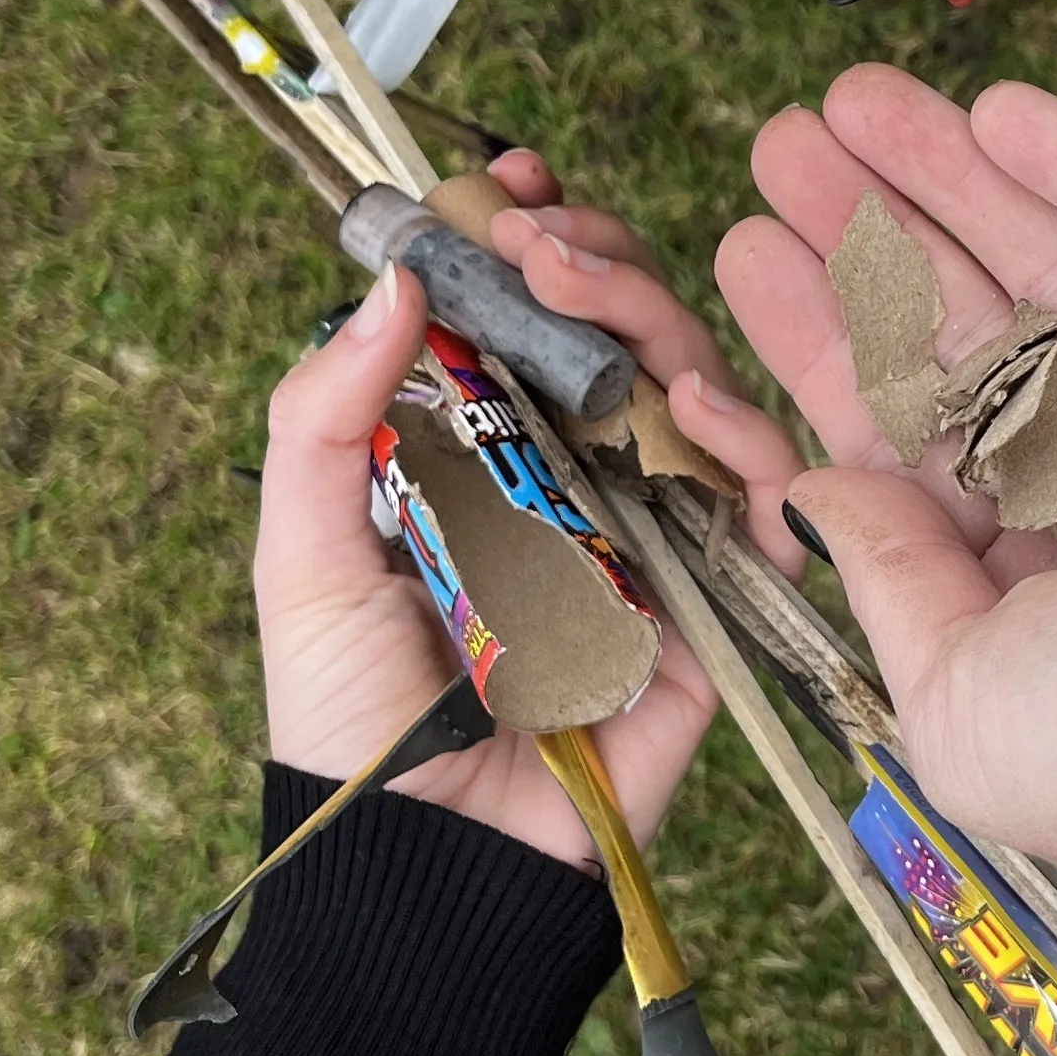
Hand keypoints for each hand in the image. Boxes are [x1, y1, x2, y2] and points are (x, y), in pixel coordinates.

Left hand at [252, 150, 765, 865]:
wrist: (424, 869)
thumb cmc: (350, 725)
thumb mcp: (302, 556)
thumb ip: (325, 418)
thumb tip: (389, 280)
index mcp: (478, 458)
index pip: (524, 320)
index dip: (528, 240)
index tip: (506, 186)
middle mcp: (571, 481)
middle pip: (618, 332)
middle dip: (591, 260)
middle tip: (540, 240)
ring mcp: (646, 536)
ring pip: (691, 389)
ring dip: (653, 320)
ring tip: (593, 297)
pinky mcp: (709, 606)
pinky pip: (754, 503)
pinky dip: (744, 443)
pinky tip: (691, 408)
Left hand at [712, 67, 1056, 938]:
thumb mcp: (971, 708)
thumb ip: (889, 590)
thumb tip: (818, 491)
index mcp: (1034, 605)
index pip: (902, 448)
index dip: (820, 347)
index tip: (745, 252)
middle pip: (964, 342)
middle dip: (871, 242)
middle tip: (781, 143)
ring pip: (1056, 273)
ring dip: (952, 182)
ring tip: (854, 97)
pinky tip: (999, 112)